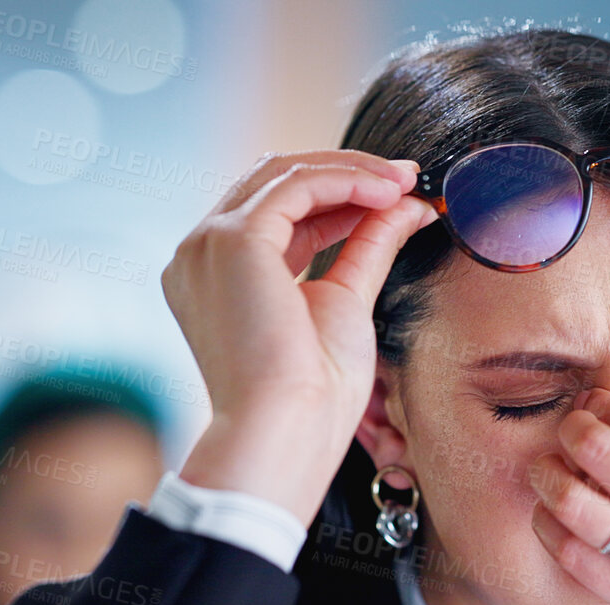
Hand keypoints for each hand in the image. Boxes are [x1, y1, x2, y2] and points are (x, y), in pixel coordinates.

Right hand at [162, 149, 437, 523]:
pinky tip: (387, 192)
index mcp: (217, 276)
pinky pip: (295, 184)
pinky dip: (347, 179)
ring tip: (405, 182)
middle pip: (275, 181)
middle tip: (407, 177)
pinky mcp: (232, 240)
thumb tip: (404, 207)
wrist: (288, 430)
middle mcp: (201, 254)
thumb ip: (367, 247)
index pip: (277, 210)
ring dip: (352, 170)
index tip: (395, 194)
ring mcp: (209, 244)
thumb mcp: (346, 301)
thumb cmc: (312, 396)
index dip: (339, 194)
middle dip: (348, 172)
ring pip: (283, 173)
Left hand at [527, 366, 609, 604]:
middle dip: (573, 426)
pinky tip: (560, 515)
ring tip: (553, 466)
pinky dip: (553, 527)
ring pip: (572, 504)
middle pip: (597, 450)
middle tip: (573, 426)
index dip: (608, 403)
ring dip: (550, 474)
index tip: (599, 402)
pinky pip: (573, 558)